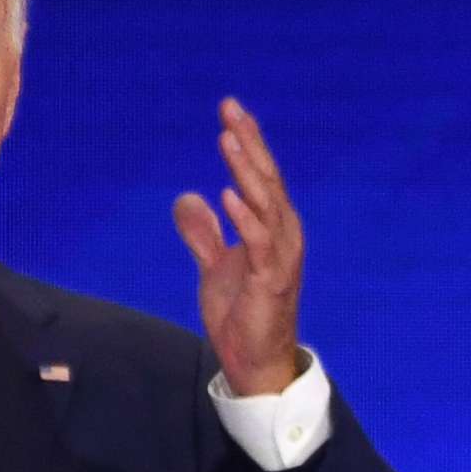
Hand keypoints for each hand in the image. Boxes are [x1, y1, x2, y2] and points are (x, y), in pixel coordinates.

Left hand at [173, 96, 304, 396]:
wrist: (254, 362)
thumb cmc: (241, 314)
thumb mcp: (215, 267)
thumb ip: (204, 233)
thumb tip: (187, 197)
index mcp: (272, 229)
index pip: (259, 176)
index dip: (247, 142)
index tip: (229, 110)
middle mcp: (283, 236)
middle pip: (266, 179)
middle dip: (249, 143)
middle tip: (230, 109)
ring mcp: (280, 258)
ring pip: (266, 204)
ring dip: (246, 171)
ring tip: (228, 140)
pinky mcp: (270, 282)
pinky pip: (260, 243)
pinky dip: (246, 218)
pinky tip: (228, 194)